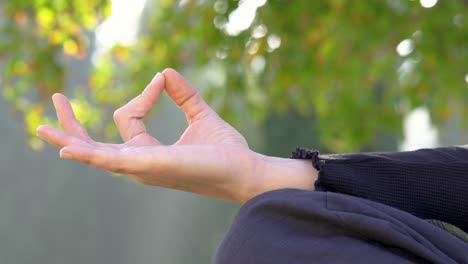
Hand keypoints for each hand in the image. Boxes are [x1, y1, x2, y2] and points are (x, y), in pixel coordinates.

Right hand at [36, 69, 316, 203]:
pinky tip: (68, 149)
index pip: (128, 117)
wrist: (244, 169)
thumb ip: (183, 95)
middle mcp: (140, 163)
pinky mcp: (149, 165)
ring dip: (70, 139)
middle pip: (96, 145)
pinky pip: (111, 160)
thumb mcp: (199, 115)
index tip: (163, 81)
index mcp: (149, 152)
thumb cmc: (224, 150)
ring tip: (43, 127)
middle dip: (74, 127)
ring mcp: (142, 167)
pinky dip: (88, 154)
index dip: (145, 93)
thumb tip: (165, 72)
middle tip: (56, 100)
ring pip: (95, 154)